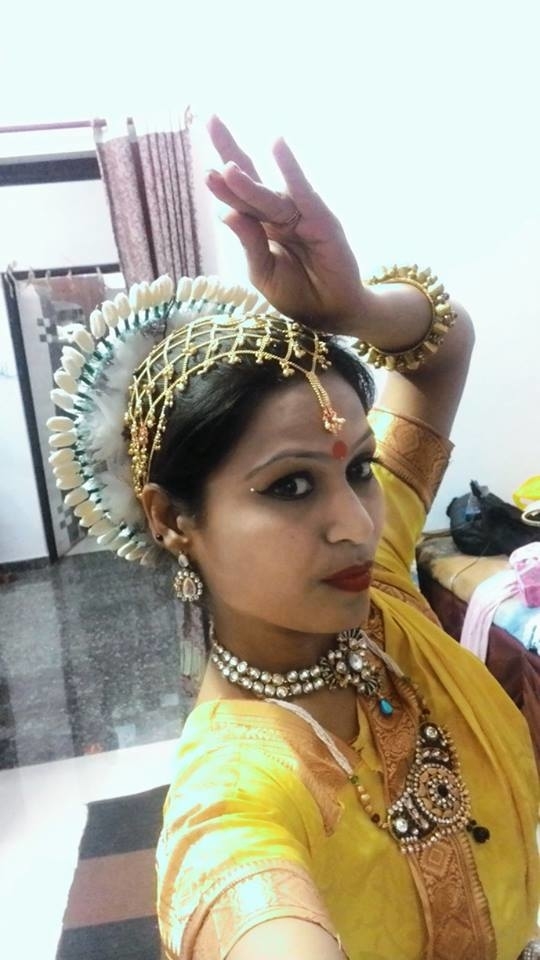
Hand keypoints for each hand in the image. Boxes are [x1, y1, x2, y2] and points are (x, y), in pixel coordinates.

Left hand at [206, 116, 365, 330]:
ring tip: (227, 166)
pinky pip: (302, 192)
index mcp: (260, 227)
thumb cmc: (295, 293)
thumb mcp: (263, 272)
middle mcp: (278, 214)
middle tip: (211, 119)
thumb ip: (249, 244)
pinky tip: (278, 145)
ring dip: (248, 181)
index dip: (221, 183)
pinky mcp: (320, 219)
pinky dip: (291, 171)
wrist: (330, 312)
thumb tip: (225, 214)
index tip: (203, 169)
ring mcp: (299, 214)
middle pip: (250, 178)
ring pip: (268, 194)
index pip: (236, 199)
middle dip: (230, 150)